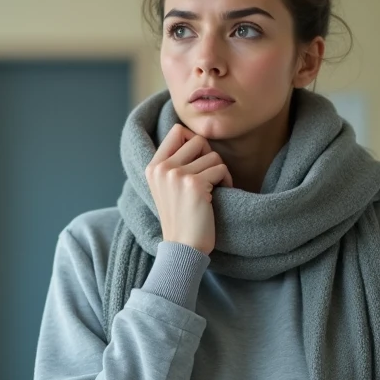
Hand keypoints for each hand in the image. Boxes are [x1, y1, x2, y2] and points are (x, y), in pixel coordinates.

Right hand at [145, 124, 232, 255]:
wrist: (183, 247)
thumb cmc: (181, 218)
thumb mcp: (167, 187)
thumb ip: (174, 163)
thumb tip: (194, 137)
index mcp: (153, 167)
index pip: (177, 131)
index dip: (194, 142)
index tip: (198, 161)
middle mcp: (162, 168)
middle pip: (198, 140)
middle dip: (209, 158)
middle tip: (208, 177)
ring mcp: (176, 175)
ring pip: (213, 155)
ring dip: (219, 172)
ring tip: (213, 189)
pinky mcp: (194, 184)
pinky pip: (221, 169)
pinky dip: (226, 181)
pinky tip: (219, 196)